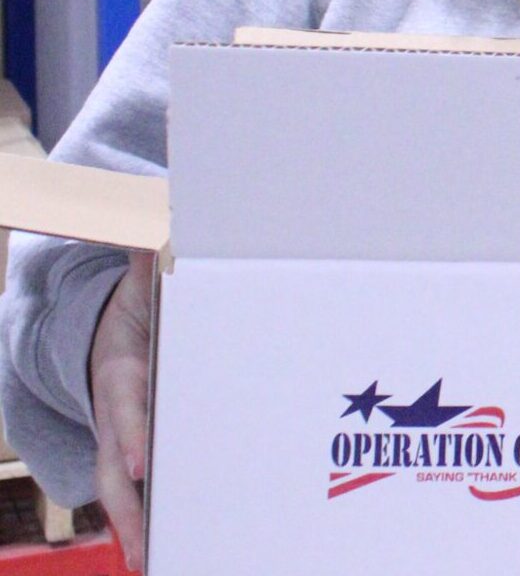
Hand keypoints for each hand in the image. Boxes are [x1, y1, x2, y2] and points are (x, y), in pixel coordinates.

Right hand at [89, 253, 152, 571]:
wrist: (101, 335)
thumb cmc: (133, 312)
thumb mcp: (141, 284)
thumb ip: (152, 263)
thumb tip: (162, 232)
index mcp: (120, 373)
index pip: (124, 409)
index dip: (130, 436)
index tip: (138, 464)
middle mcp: (116, 415)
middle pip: (115, 470)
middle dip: (129, 510)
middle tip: (145, 549)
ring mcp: (121, 439)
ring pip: (123, 492)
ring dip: (139, 528)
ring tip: (156, 565)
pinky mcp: (135, 452)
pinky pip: (139, 490)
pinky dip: (149, 519)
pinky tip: (165, 552)